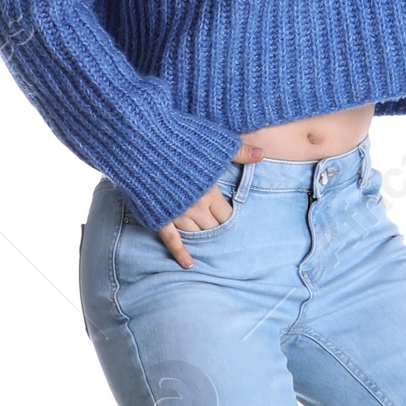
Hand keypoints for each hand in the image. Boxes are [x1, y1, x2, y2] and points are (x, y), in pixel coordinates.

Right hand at [158, 143, 265, 268]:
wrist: (143, 144)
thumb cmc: (179, 141)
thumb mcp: (214, 144)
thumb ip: (239, 152)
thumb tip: (262, 154)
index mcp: (209, 191)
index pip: (226, 215)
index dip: (229, 217)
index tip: (229, 219)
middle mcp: (195, 206)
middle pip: (213, 228)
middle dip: (217, 230)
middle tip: (222, 236)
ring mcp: (176, 214)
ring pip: (195, 235)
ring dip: (202, 239)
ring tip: (210, 248)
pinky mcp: (158, 217)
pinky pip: (171, 240)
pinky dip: (180, 253)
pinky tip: (188, 264)